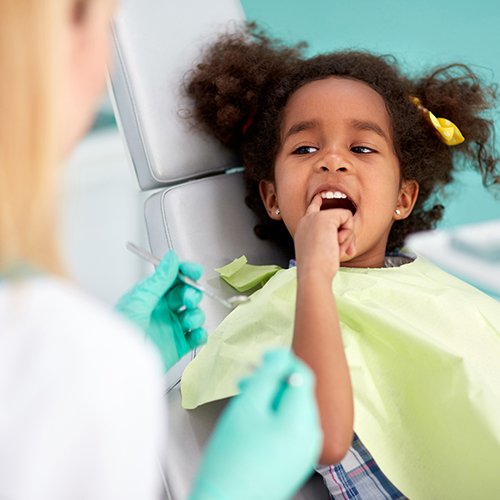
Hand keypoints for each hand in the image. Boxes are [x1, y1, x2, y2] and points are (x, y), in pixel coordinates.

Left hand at [115, 250, 206, 370]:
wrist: (118, 366)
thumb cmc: (120, 333)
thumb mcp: (140, 300)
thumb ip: (159, 280)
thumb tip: (171, 258)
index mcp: (150, 296)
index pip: (172, 278)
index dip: (185, 272)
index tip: (195, 271)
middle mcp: (161, 310)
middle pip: (186, 295)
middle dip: (192, 294)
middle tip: (189, 300)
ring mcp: (170, 328)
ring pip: (194, 314)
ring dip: (197, 314)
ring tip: (189, 320)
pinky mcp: (178, 346)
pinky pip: (196, 336)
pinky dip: (201, 334)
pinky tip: (196, 334)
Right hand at [189, 349, 322, 499]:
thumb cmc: (231, 460)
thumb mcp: (248, 406)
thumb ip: (268, 375)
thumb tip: (283, 355)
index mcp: (303, 421)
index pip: (303, 374)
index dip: (282, 360)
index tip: (263, 357)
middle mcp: (311, 437)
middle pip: (297, 393)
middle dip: (272, 382)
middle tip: (247, 380)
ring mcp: (305, 451)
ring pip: (291, 410)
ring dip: (270, 399)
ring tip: (245, 400)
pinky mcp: (295, 461)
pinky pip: (290, 428)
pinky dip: (273, 417)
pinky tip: (252, 421)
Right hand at [294, 194, 354, 279]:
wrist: (313, 272)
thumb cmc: (317, 268)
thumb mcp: (321, 251)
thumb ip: (329, 239)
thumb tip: (346, 235)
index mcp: (303, 228)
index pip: (311, 210)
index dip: (316, 202)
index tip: (319, 197)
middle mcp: (308, 220)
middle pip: (335, 216)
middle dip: (345, 233)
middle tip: (343, 250)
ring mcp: (316, 217)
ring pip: (344, 218)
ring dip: (347, 237)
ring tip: (336, 249)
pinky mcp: (326, 217)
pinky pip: (348, 217)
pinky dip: (348, 233)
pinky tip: (338, 243)